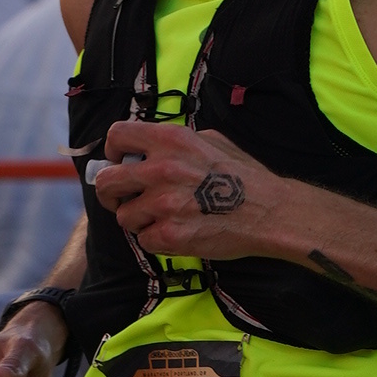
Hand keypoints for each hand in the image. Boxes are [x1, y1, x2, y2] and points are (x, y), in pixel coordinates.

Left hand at [90, 120, 287, 260]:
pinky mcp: (170, 236)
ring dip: (138, 220)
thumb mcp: (210, 140)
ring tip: (161, 219)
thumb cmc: (244, 176)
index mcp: (170, 140)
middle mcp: (162, 169)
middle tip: (122, 199)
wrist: (269, 212)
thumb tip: (145, 150)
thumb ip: (174, 143)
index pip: (117, 136)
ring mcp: (164, 204)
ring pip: (124, 217)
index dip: (112, 151)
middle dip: (110, 193)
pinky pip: (144, 240)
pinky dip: (156, 240)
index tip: (118, 162)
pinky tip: (177, 233)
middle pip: (107, 182)